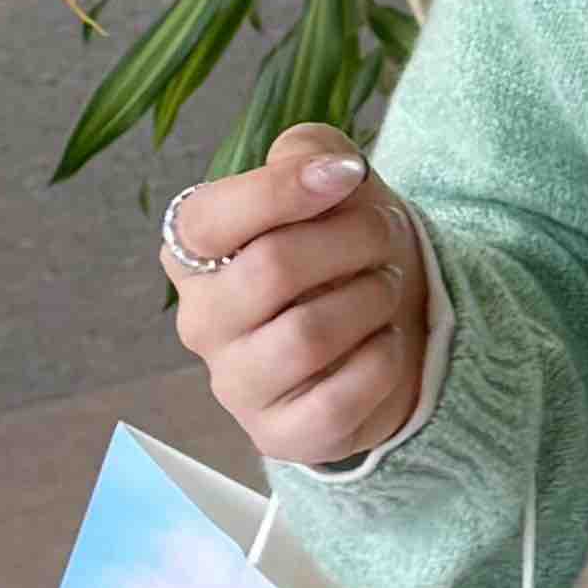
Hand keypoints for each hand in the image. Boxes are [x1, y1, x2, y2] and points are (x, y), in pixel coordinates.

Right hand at [166, 125, 431, 467]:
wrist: (393, 321)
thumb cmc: (346, 245)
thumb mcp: (330, 179)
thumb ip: (310, 152)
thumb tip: (322, 167)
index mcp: (194, 251)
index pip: (208, 218)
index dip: (284, 189)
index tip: (350, 174)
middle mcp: (201, 320)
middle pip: (271, 268)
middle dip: (352, 239)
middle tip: (385, 233)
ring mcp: (235, 384)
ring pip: (308, 335)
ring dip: (371, 298)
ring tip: (384, 287)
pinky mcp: (279, 435)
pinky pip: (338, 398)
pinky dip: (382, 359)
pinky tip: (385, 342)